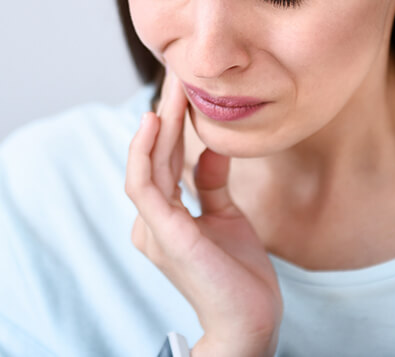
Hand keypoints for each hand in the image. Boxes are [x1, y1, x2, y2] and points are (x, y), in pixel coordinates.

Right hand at [125, 70, 282, 356]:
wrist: (249, 321)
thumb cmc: (236, 273)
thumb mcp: (225, 216)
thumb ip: (211, 184)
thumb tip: (210, 149)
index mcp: (164, 216)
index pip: (164, 159)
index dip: (173, 123)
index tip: (184, 89)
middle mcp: (151, 220)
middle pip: (154, 155)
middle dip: (166, 112)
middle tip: (175, 73)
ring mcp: (153, 228)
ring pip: (147, 164)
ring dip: (158, 123)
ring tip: (169, 88)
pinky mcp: (165, 235)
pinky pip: (145, 186)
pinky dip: (146, 153)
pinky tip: (156, 122)